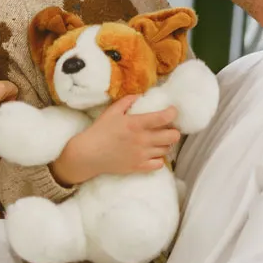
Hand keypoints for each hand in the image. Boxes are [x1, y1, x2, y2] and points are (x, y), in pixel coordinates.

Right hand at [50, 97, 179, 186]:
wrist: (88, 154)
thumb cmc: (99, 131)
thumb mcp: (112, 111)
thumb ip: (128, 101)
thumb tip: (141, 95)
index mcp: (136, 124)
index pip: (164, 118)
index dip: (173, 113)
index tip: (172, 111)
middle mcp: (142, 140)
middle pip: (172, 136)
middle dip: (174, 130)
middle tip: (168, 128)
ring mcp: (142, 155)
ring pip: (167, 149)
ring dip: (166, 143)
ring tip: (158, 140)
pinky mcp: (139, 167)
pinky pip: (159, 164)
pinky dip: (159, 159)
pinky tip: (153, 154)